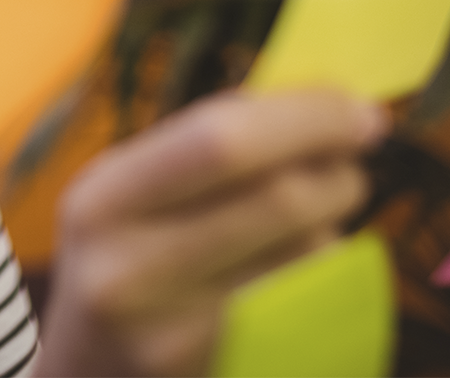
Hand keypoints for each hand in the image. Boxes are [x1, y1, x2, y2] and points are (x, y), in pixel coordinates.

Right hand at [32, 89, 385, 376]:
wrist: (89, 374)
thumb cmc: (125, 258)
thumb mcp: (129, 193)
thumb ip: (206, 142)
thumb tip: (324, 99)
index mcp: (101, 200)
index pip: (222, 141)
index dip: (307, 118)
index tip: (360, 109)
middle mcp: (128, 270)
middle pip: (280, 200)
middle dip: (337, 172)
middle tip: (351, 163)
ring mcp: (174, 335)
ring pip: (306, 257)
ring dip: (330, 227)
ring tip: (306, 220)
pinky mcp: (221, 372)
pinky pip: (310, 308)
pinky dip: (323, 277)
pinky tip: (296, 271)